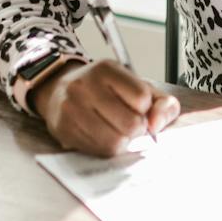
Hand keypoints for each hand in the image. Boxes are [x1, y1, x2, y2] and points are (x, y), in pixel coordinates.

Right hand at [33, 58, 180, 156]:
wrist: (60, 91)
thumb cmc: (105, 91)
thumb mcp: (136, 87)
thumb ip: (162, 103)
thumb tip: (157, 124)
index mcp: (107, 70)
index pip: (142, 98)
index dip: (147, 110)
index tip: (140, 109)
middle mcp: (86, 86)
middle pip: (131, 123)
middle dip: (137, 129)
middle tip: (130, 124)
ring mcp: (72, 108)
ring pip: (115, 142)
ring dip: (123, 141)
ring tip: (117, 131)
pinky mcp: (64, 129)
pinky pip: (98, 151)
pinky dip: (107, 148)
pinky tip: (102, 136)